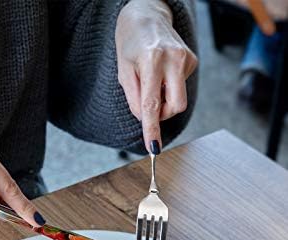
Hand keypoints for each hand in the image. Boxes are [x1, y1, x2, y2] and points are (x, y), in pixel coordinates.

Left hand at [115, 0, 197, 150]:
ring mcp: (186, 59)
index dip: (152, 128)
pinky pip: (180, 88)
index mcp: (152, 61)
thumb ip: (133, 99)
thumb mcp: (123, 72)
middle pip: (175, 106)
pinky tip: (161, 71)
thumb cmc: (130, 45)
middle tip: (149, 104)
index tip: (153, 147)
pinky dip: (168, 87)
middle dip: (162, 114)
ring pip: (178, 100)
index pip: (152, 104)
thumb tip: (145, 119)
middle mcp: (173, 59)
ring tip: (152, 80)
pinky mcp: (192, 61)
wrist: (146, 17)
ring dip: (164, 100)